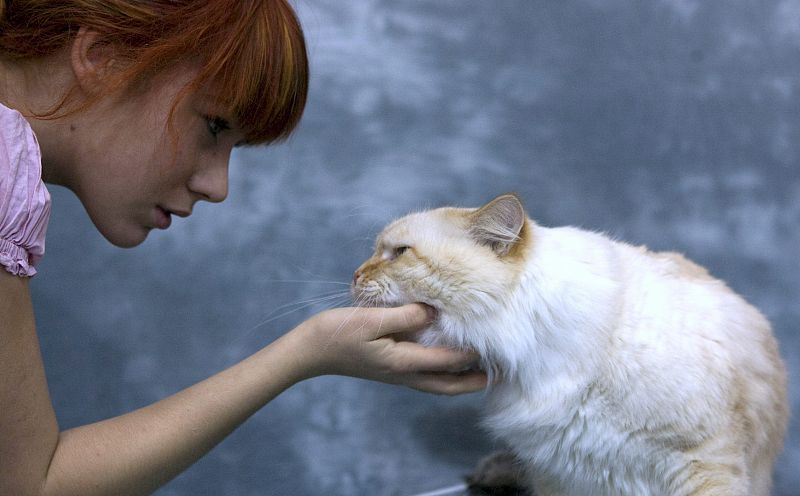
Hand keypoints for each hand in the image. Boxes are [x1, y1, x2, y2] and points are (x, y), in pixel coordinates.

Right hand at [289, 304, 486, 394]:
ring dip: (458, 380)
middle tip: (495, 375)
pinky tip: (443, 359)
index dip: (472, 356)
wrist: (309, 351)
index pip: (447, 362)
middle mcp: (402, 373)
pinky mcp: (388, 368)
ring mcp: (395, 374)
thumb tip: (434, 313)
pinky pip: (423, 375)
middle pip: (445, 385)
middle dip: (471, 383)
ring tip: (478, 372)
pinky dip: (440, 373)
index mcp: (402, 362)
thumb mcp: (371, 320)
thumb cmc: (337, 333)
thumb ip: (405, 316)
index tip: (495, 347)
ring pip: (435, 383)